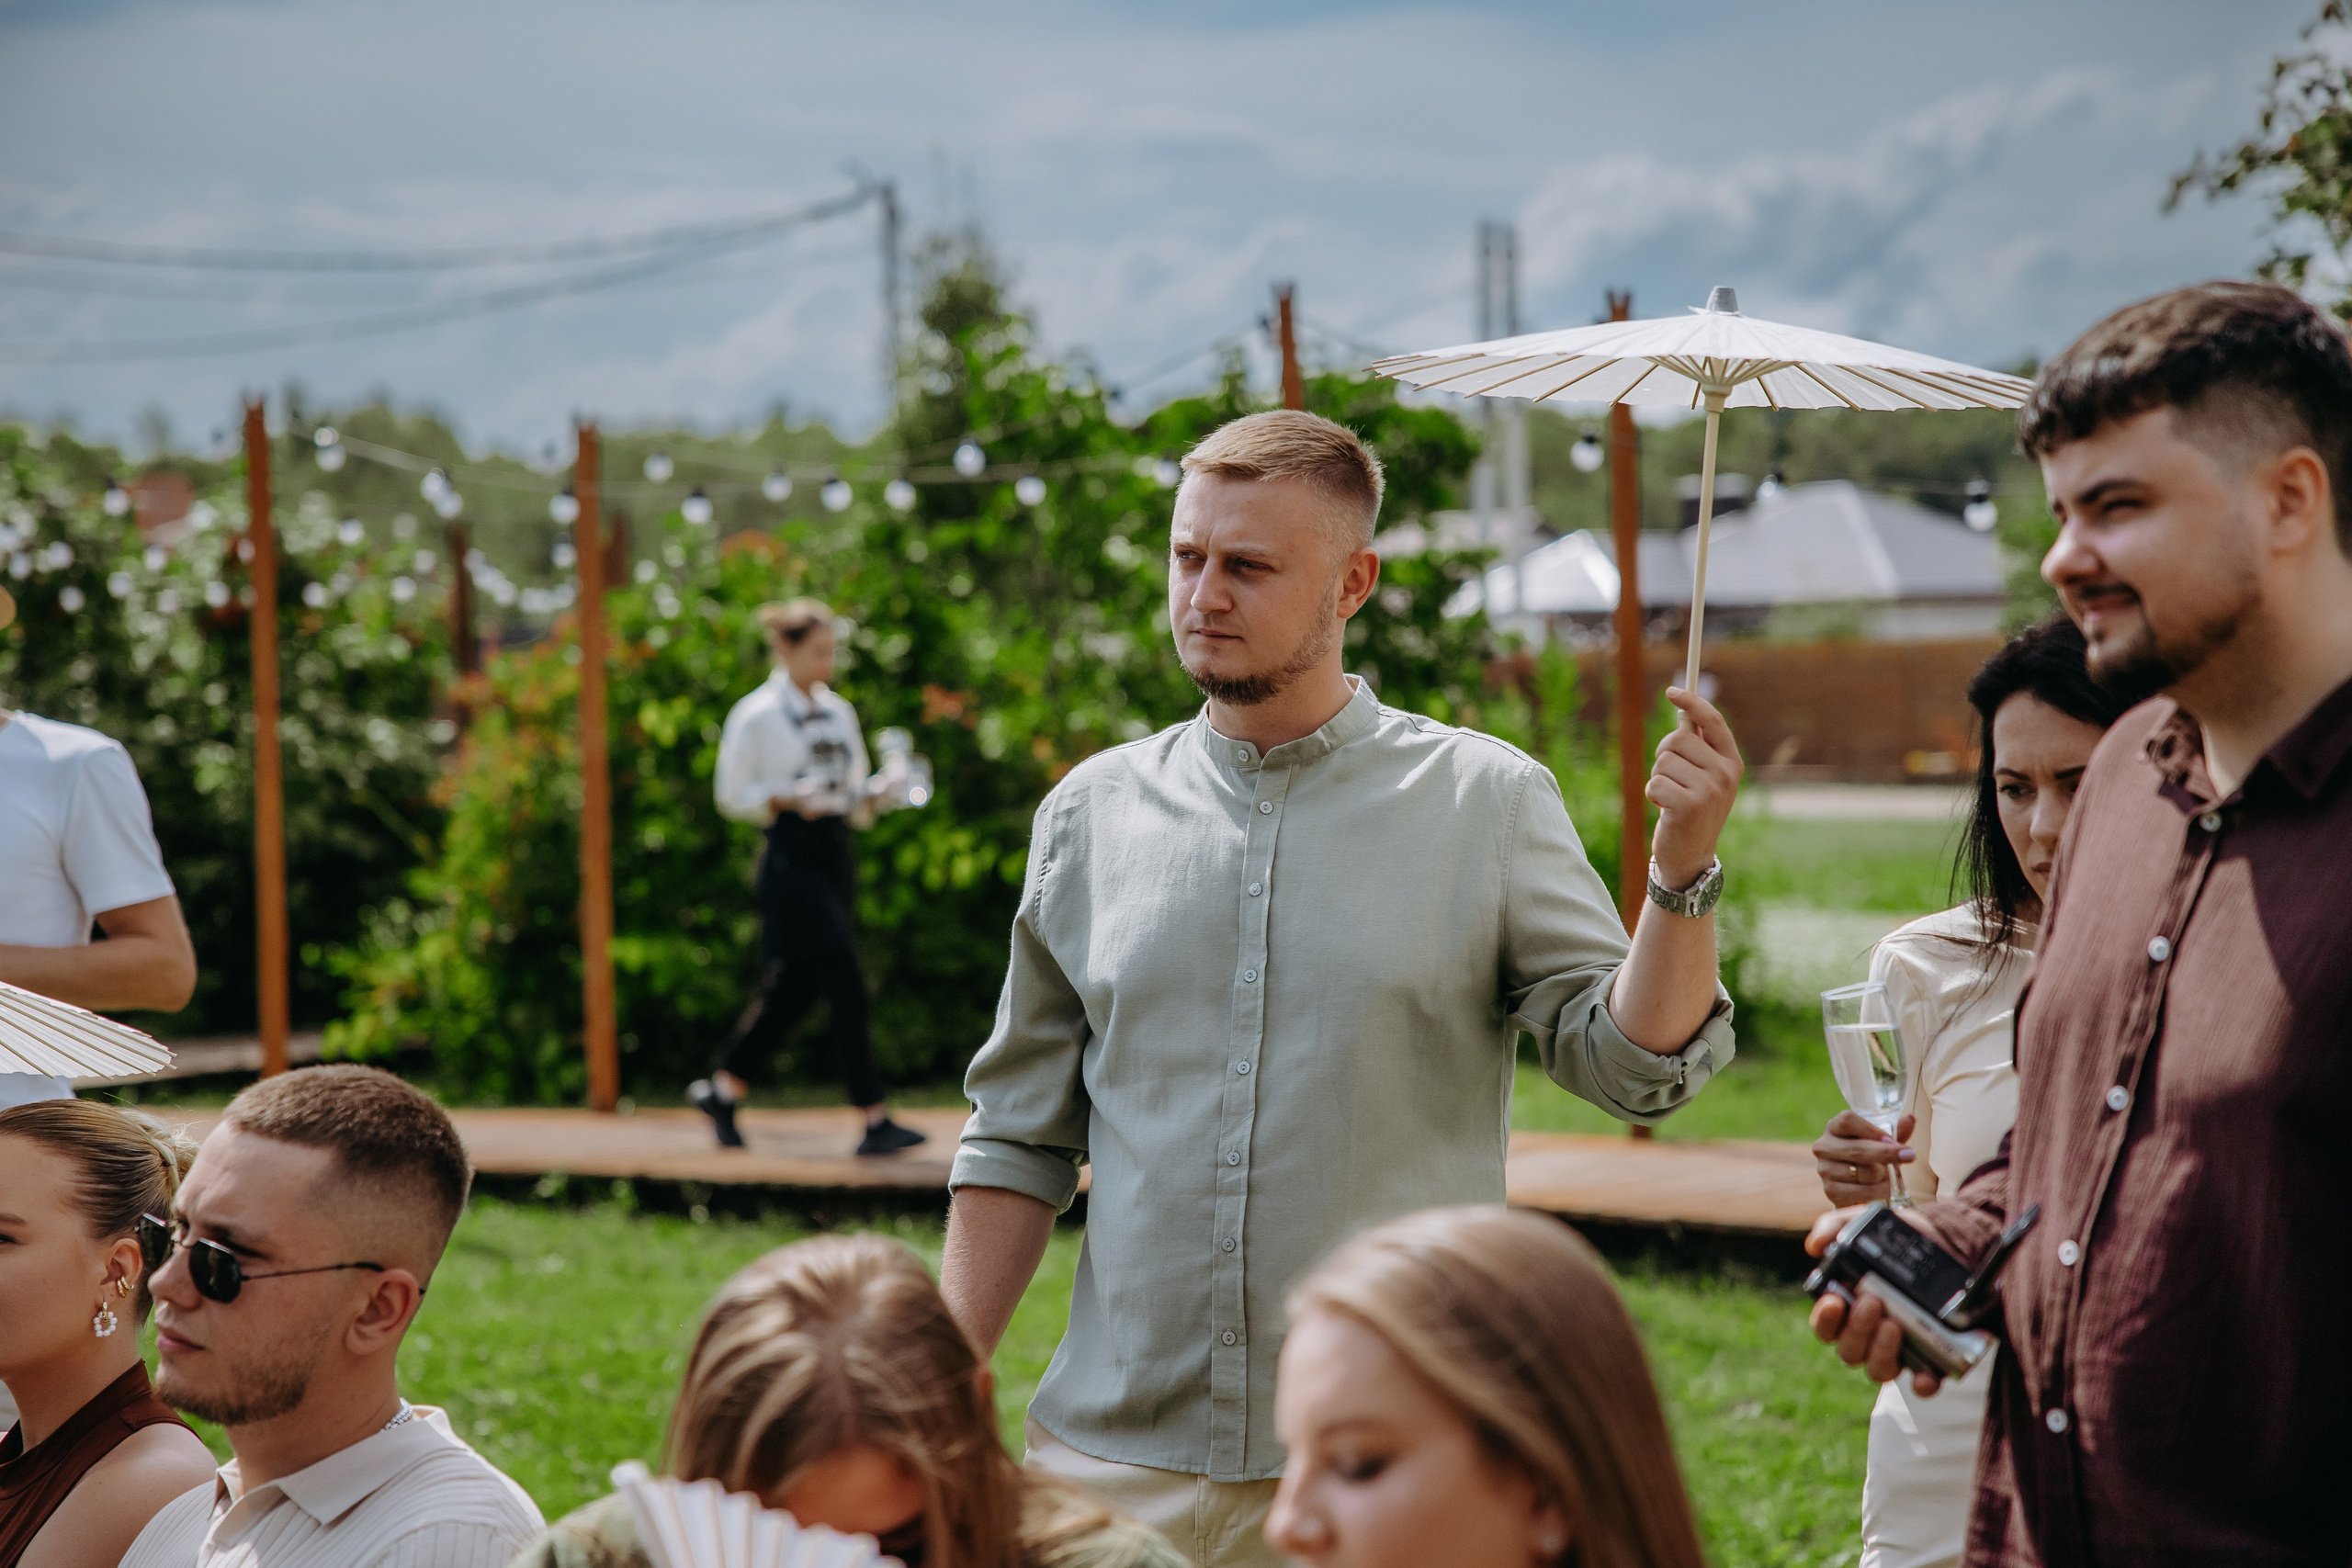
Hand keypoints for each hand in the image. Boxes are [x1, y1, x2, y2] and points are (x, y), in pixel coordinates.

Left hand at [1647, 689, 1741, 887]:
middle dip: (1664, 754)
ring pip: (1663, 760)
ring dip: (1658, 778)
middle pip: (1679, 738)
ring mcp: (1710, 790)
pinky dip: (1652, 794)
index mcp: (1732, 762)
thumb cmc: (1690, 810)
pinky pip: (1655, 782)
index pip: (1713, 722)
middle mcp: (1726, 774)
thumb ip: (1697, 747)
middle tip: (1671, 778)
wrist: (1690, 856)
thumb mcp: (1702, 777)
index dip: (1692, 703)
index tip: (1672, 691)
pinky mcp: (1689, 806)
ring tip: (1670, 797)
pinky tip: (1665, 810)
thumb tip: (1683, 709)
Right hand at [1804, 1206, 1944, 1397]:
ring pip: (1879, 1370)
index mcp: (1845, 1310)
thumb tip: (1814, 1246)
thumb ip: (1835, 1227)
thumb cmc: (1893, 1238)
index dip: (1825, 1320)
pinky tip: (1924, 1376)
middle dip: (1857, 1329)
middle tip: (1872, 1302)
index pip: (1825, 1327)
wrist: (1944, 1242)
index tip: (1833, 1300)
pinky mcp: (1930, 1358)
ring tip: (1894, 1324)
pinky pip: (1922, 1382)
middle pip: (1850, 1351)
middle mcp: (1867, 1335)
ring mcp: (1898, 1350)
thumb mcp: (1863, 1224)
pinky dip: (1921, 1383)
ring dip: (1881, 1351)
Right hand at [1813, 1111, 1914, 1207]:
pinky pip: (1866, 1191)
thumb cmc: (1867, 1159)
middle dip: (1888, 1154)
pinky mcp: (1831, 1191)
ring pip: (1867, 1173)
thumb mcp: (1879, 1143)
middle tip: (1910, 1156)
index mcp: (1834, 1128)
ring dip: (1885, 1177)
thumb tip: (1910, 1119)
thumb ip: (1893, 1132)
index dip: (1872, 1130)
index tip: (1893, 1140)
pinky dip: (1881, 1191)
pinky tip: (1882, 1189)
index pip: (1847, 1121)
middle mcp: (1824, 1146)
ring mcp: (1825, 1169)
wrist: (1852, 1188)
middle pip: (1858, 1149)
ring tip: (1887, 1176)